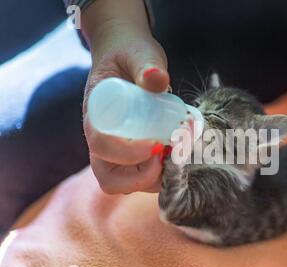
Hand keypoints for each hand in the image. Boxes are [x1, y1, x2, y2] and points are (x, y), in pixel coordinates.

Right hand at [81, 0, 169, 193]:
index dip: (127, 153)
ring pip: (129, 184)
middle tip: (168, 155)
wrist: (128, 59)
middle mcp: (103, 141)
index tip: (156, 144)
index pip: (101, 146)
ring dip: (157, 178)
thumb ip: (146, 63)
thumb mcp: (138, 53)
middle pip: (111, 179)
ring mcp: (118, 153)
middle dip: (141, 177)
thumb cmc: (130, 55)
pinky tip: (182, 153)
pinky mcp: (136, 157)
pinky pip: (145, 178)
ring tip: (179, 152)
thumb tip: (158, 79)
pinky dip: (165, 174)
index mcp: (96, 116)